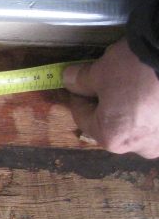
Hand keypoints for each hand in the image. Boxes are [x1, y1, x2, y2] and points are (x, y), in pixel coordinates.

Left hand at [63, 38, 158, 158]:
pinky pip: (158, 123)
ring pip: (139, 127)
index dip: (78, 97)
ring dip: (134, 110)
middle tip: (109, 83)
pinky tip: (153, 92)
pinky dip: (153, 111)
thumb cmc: (136, 70)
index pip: (83, 117)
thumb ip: (80, 80)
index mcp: (111, 138)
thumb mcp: (100, 71)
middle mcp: (139, 147)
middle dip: (108, 105)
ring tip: (136, 86)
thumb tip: (68, 80)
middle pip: (112, 125)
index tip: (79, 84)